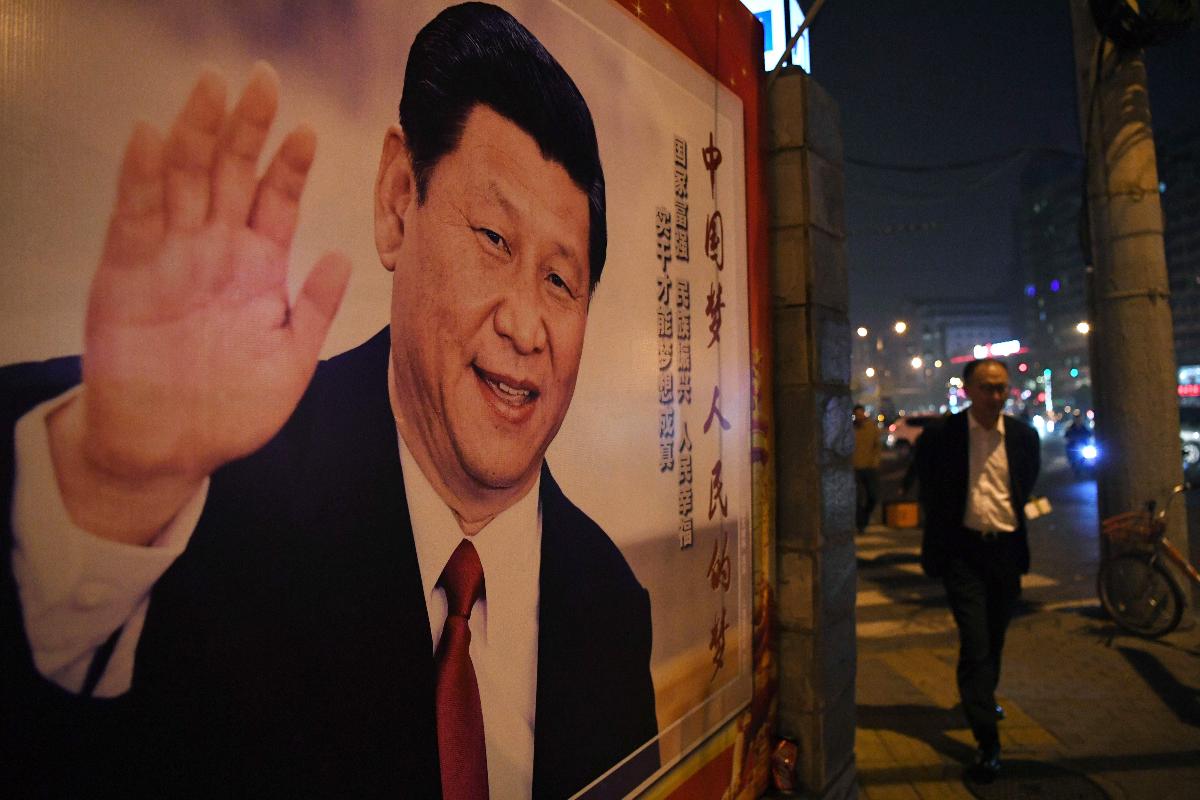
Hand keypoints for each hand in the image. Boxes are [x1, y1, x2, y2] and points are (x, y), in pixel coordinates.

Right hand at [48, 63, 350, 543]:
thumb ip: (314, 308)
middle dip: (245, 127)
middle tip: (262, 78)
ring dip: (195, 133)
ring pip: (182, 179)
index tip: (308, 130)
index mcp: (257, 268)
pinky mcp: (126, 272)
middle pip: (229, 173)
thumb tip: (345, 257)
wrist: (172, 449)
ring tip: (212, 87)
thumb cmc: (234, 409)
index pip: (275, 201)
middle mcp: (214, 252)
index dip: (289, 165)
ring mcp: (170, 257)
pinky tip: (150, 135)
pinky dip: (140, 176)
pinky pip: (134, 216)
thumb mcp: (291, 359)